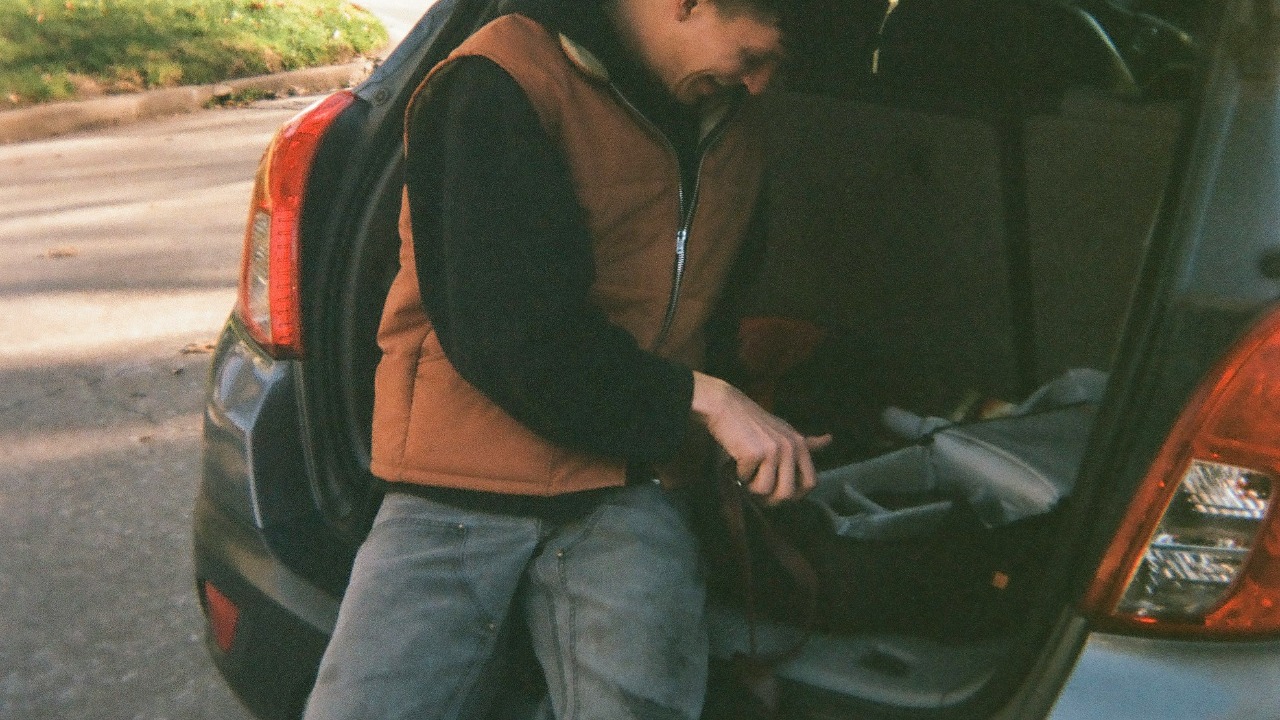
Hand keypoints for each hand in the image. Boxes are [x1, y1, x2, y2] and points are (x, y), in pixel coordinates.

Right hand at [691, 371, 832, 504]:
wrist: (726, 405)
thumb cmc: (753, 420)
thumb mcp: (785, 430)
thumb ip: (806, 442)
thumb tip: (829, 440)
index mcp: (800, 444)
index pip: (810, 483)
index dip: (795, 494)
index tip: (780, 492)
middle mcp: (791, 448)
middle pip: (787, 493)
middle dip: (770, 499)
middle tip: (758, 489)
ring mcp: (774, 450)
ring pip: (765, 490)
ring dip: (751, 486)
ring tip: (747, 470)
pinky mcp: (755, 453)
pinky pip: (746, 480)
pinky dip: (738, 474)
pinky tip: (736, 459)